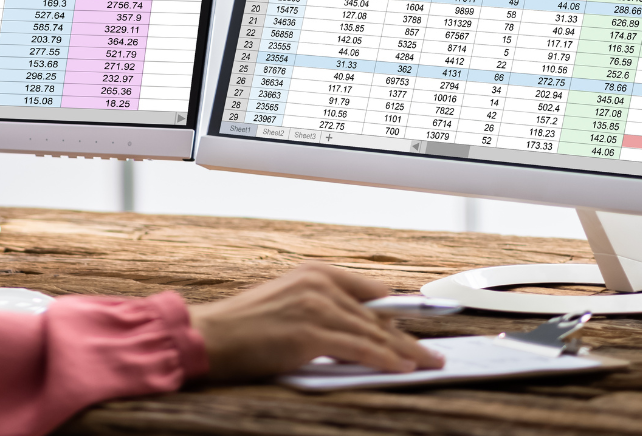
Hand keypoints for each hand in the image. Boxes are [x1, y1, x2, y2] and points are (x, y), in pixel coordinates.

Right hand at [187, 263, 443, 381]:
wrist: (208, 336)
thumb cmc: (242, 327)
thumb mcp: (287, 306)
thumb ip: (322, 311)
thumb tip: (357, 333)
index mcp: (314, 273)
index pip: (369, 292)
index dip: (398, 312)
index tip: (418, 325)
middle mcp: (319, 284)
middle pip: (377, 315)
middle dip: (407, 336)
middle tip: (432, 351)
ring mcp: (316, 306)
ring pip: (374, 332)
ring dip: (406, 351)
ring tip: (427, 363)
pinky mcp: (311, 333)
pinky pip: (360, 348)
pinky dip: (385, 359)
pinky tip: (402, 368)